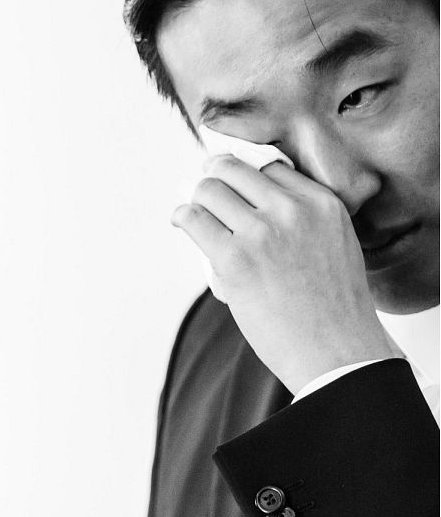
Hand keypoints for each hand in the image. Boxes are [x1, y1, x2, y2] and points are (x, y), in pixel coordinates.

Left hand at [174, 155, 395, 394]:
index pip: (270, 167)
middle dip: (213, 179)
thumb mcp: (335, 245)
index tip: (229, 182)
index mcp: (322, 204)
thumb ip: (301, 221)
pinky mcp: (234, 258)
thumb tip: (248, 209)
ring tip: (189, 211)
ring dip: (194, 199)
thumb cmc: (331, 309)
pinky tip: (180, 222)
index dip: (243, 174)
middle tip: (202, 190)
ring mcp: (262, 232)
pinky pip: (193, 220)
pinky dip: (181, 218)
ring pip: (209, 190)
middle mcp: (293, 210)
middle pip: (234, 171)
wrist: (336, 349)